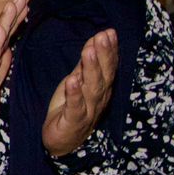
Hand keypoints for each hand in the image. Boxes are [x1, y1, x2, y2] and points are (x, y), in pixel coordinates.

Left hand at [43, 28, 117, 156]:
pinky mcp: (73, 120)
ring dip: (91, 69)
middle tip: (103, 36)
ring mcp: (87, 109)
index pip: (108, 66)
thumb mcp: (78, 81)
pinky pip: (75, 106)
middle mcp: (98, 97)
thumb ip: (86, 63)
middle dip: (104, 54)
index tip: (110, 31)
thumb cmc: (71, 108)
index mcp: (100, 87)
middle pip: (103, 74)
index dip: (110, 49)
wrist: (63, 142)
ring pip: (92, 88)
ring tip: (89, 51)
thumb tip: (96, 38)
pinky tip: (72, 80)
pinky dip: (74, 93)